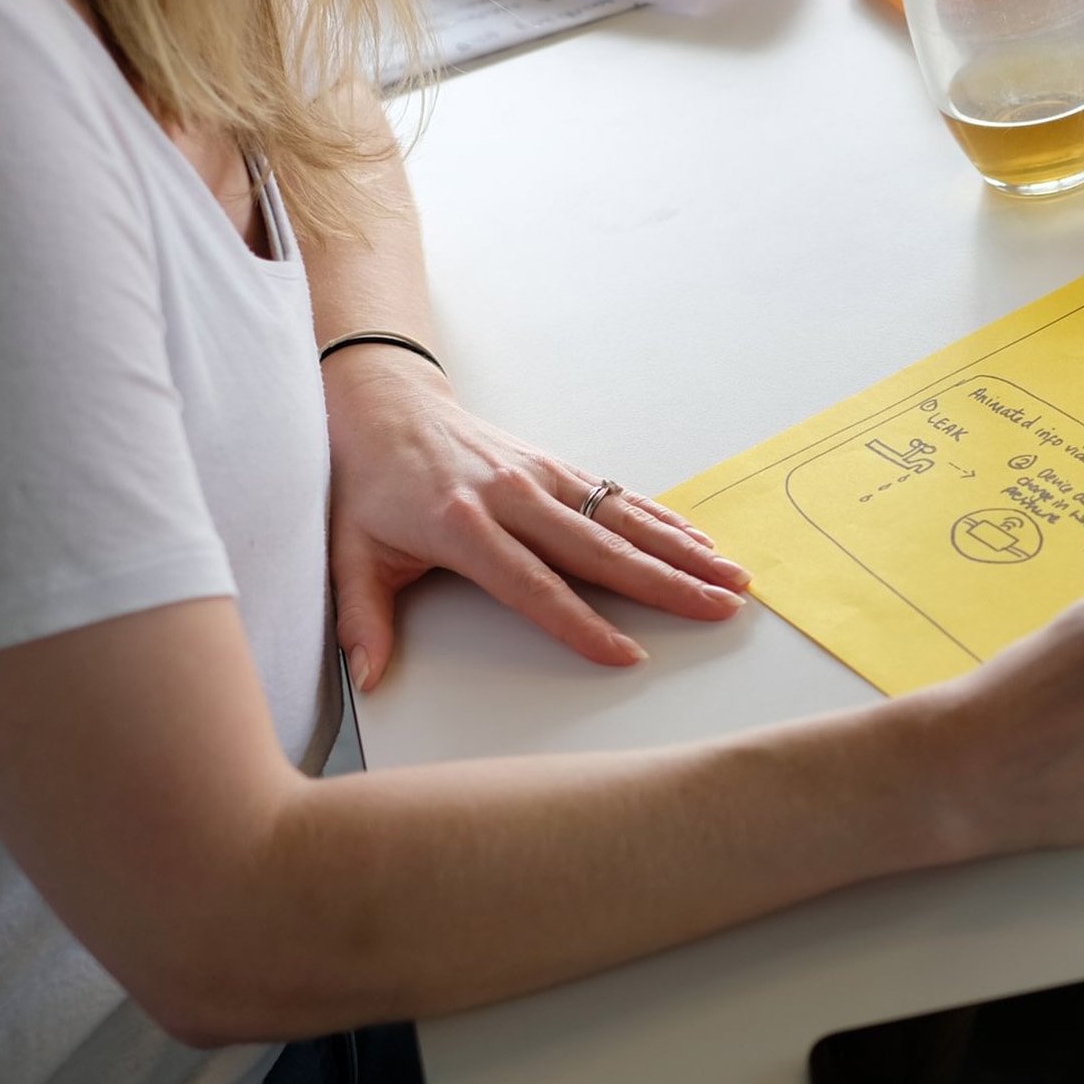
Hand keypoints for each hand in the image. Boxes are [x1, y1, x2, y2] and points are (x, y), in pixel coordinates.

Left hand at [321, 350, 749, 684]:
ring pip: (623, 519)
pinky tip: (701, 543)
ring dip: (682, 551)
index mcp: (462, 526)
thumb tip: (368, 677)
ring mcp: (542, 476)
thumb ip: (363, 620)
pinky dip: (665, 520)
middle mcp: (512, 498)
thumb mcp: (351, 553)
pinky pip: (620, 496)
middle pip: (600, 550)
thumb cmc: (371, 486)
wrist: (387, 406)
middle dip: (665, 585)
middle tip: (716, 611)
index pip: (532, 585)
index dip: (580, 623)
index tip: (625, 654)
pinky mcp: (557, 465)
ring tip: (731, 579)